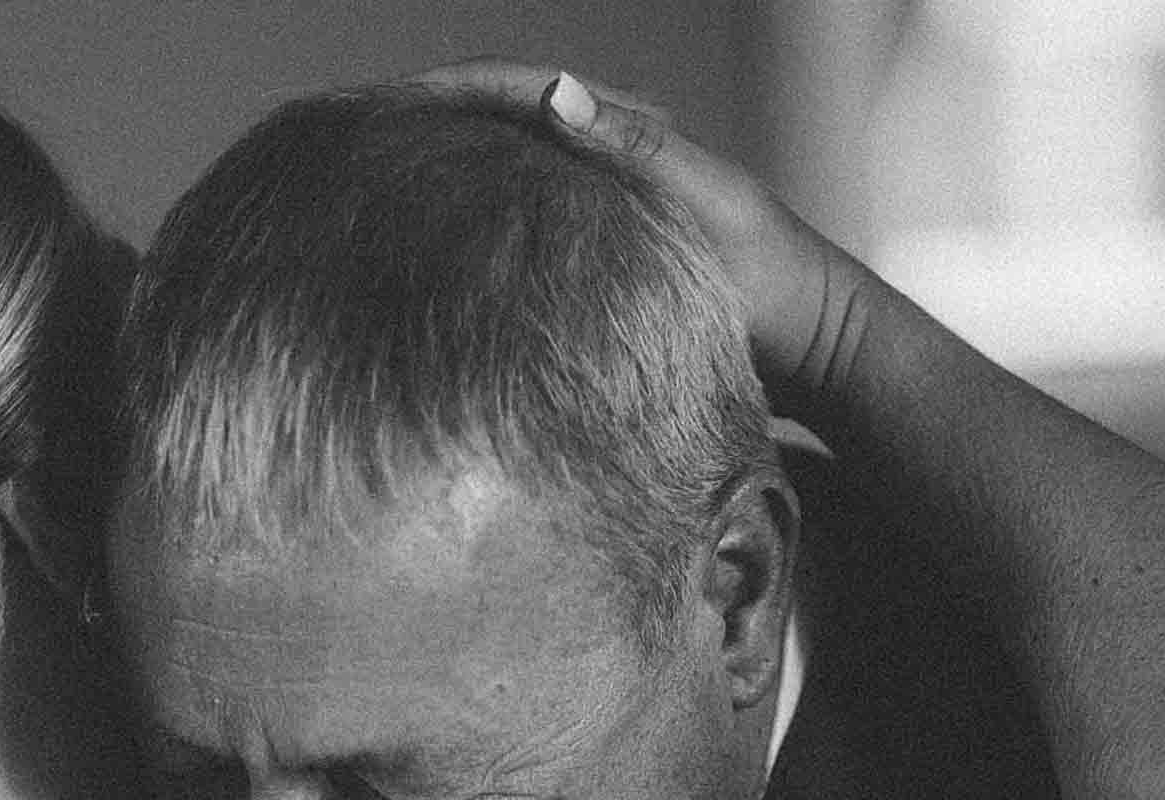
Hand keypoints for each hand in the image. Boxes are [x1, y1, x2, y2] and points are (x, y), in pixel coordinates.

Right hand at [415, 60, 865, 395]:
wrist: (810, 343)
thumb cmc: (768, 275)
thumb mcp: (702, 204)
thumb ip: (631, 149)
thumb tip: (551, 95)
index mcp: (625, 128)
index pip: (513, 89)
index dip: (444, 94)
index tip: (378, 111)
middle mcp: (604, 157)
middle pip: (496, 127)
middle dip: (427, 132)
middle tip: (355, 152)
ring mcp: (598, 210)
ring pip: (502, 180)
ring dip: (443, 183)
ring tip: (376, 201)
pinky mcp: (598, 263)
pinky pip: (519, 234)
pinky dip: (474, 236)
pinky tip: (438, 264)